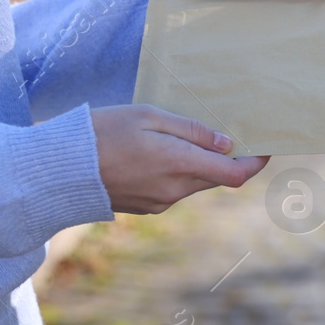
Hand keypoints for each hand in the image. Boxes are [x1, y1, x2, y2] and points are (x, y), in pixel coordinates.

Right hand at [90, 105, 268, 214]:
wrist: (58, 170)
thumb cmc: (102, 133)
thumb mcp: (149, 117)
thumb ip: (191, 131)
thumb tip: (226, 143)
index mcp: (180, 165)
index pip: (235, 174)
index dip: (256, 162)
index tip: (266, 147)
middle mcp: (175, 191)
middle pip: (216, 178)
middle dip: (225, 159)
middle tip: (224, 131)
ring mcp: (159, 202)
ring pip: (194, 183)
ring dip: (198, 165)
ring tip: (182, 138)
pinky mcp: (144, 207)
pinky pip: (173, 189)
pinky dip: (177, 172)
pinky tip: (158, 153)